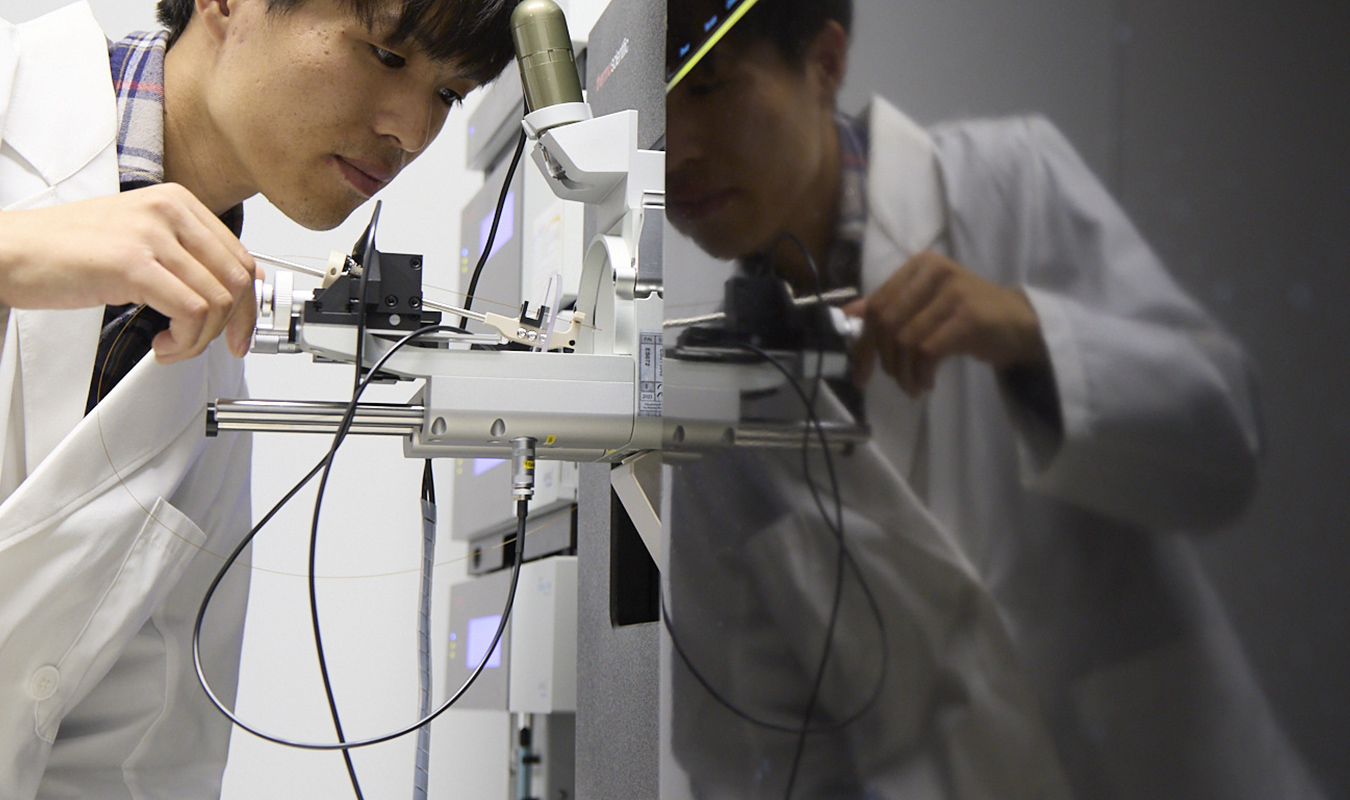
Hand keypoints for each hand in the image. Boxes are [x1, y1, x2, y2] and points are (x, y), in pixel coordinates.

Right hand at [0, 183, 257, 362]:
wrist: (9, 250)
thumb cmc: (65, 250)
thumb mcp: (139, 240)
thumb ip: (184, 257)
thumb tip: (228, 293)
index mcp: (177, 201)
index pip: (241, 257)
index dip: (249, 304)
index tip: (240, 331)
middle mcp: (170, 210)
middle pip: (239, 279)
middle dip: (233, 326)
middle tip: (212, 346)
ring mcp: (152, 235)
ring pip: (219, 300)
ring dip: (201, 339)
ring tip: (173, 345)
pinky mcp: (133, 264)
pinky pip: (192, 312)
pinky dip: (186, 341)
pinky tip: (162, 346)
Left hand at [844, 251, 1046, 394]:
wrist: (1019, 323)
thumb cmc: (967, 315)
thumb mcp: (926, 304)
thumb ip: (889, 305)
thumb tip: (847, 314)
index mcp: (918, 265)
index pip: (877, 305)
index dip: (863, 344)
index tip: (861, 375)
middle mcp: (934, 271)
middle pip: (886, 322)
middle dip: (884, 360)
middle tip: (895, 380)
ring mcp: (952, 292)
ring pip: (905, 339)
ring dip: (904, 372)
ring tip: (913, 385)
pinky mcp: (968, 317)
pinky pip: (927, 350)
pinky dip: (921, 373)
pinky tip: (927, 382)